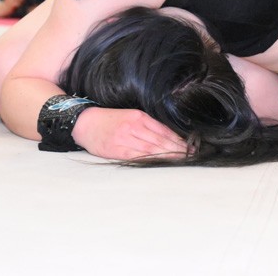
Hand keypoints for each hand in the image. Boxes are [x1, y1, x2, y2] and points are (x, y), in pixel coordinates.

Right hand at [72, 107, 187, 160]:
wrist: (85, 123)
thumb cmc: (108, 120)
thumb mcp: (129, 115)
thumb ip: (146, 124)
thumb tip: (168, 134)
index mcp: (138, 116)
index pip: (163, 129)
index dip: (178, 139)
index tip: (191, 145)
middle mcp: (133, 127)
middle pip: (160, 140)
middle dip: (178, 149)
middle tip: (192, 155)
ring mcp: (125, 139)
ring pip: (152, 149)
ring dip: (168, 156)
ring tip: (182, 160)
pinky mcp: (117, 151)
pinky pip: (138, 157)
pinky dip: (152, 160)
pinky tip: (161, 163)